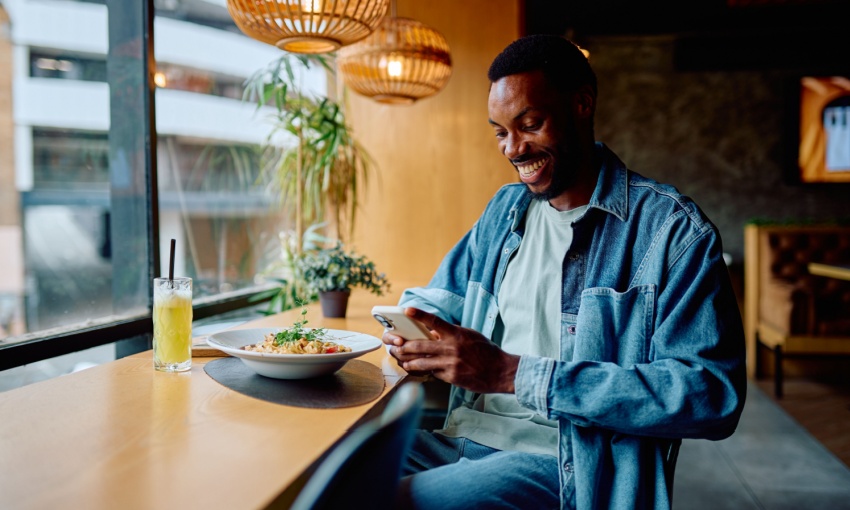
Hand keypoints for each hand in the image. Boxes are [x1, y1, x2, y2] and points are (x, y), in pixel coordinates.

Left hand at [386, 307, 519, 393]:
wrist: (500, 371)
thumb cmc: (486, 351)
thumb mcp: (470, 335)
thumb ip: (453, 332)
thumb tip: (435, 329)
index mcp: (456, 334)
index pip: (434, 321)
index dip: (419, 315)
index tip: (406, 310)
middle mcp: (452, 348)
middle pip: (420, 345)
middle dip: (404, 346)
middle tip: (395, 345)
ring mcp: (451, 363)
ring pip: (421, 362)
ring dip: (407, 361)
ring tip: (400, 360)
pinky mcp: (451, 377)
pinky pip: (432, 373)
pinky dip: (424, 371)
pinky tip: (417, 369)